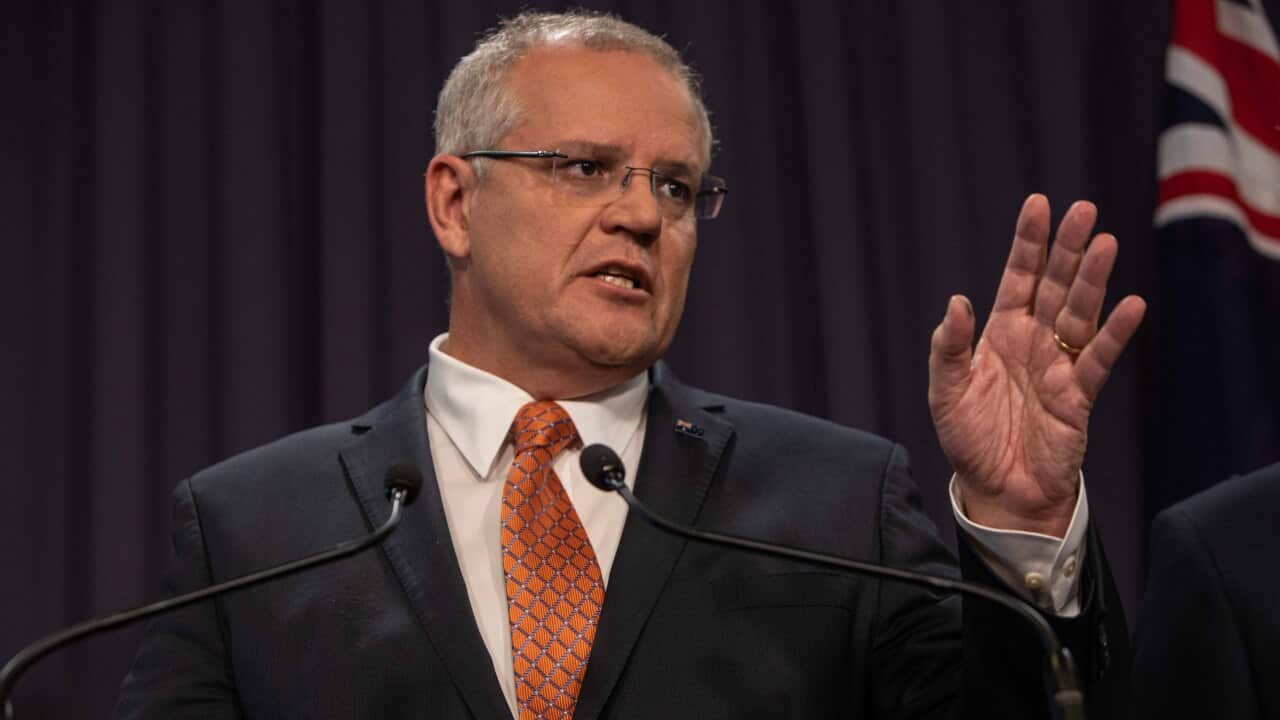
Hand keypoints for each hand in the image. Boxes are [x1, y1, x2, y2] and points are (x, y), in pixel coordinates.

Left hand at [928, 195, 1145, 536]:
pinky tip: (1132, 305)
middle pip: (1054, 286)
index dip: (1028, 244)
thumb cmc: (969, 440)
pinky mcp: (1078, 395)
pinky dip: (1114, 334)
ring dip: (1091, 280)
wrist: (998, 490)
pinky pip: (1098, 359)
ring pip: (1079, 313)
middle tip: (1082, 209)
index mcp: (999, 334)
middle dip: (1066, 248)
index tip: (1038, 205)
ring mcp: (1058, 365)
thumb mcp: (945, 393)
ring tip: (1104, 243)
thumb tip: (956, 302)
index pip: (1017, 279)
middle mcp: (1033, 342)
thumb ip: (948, 349)